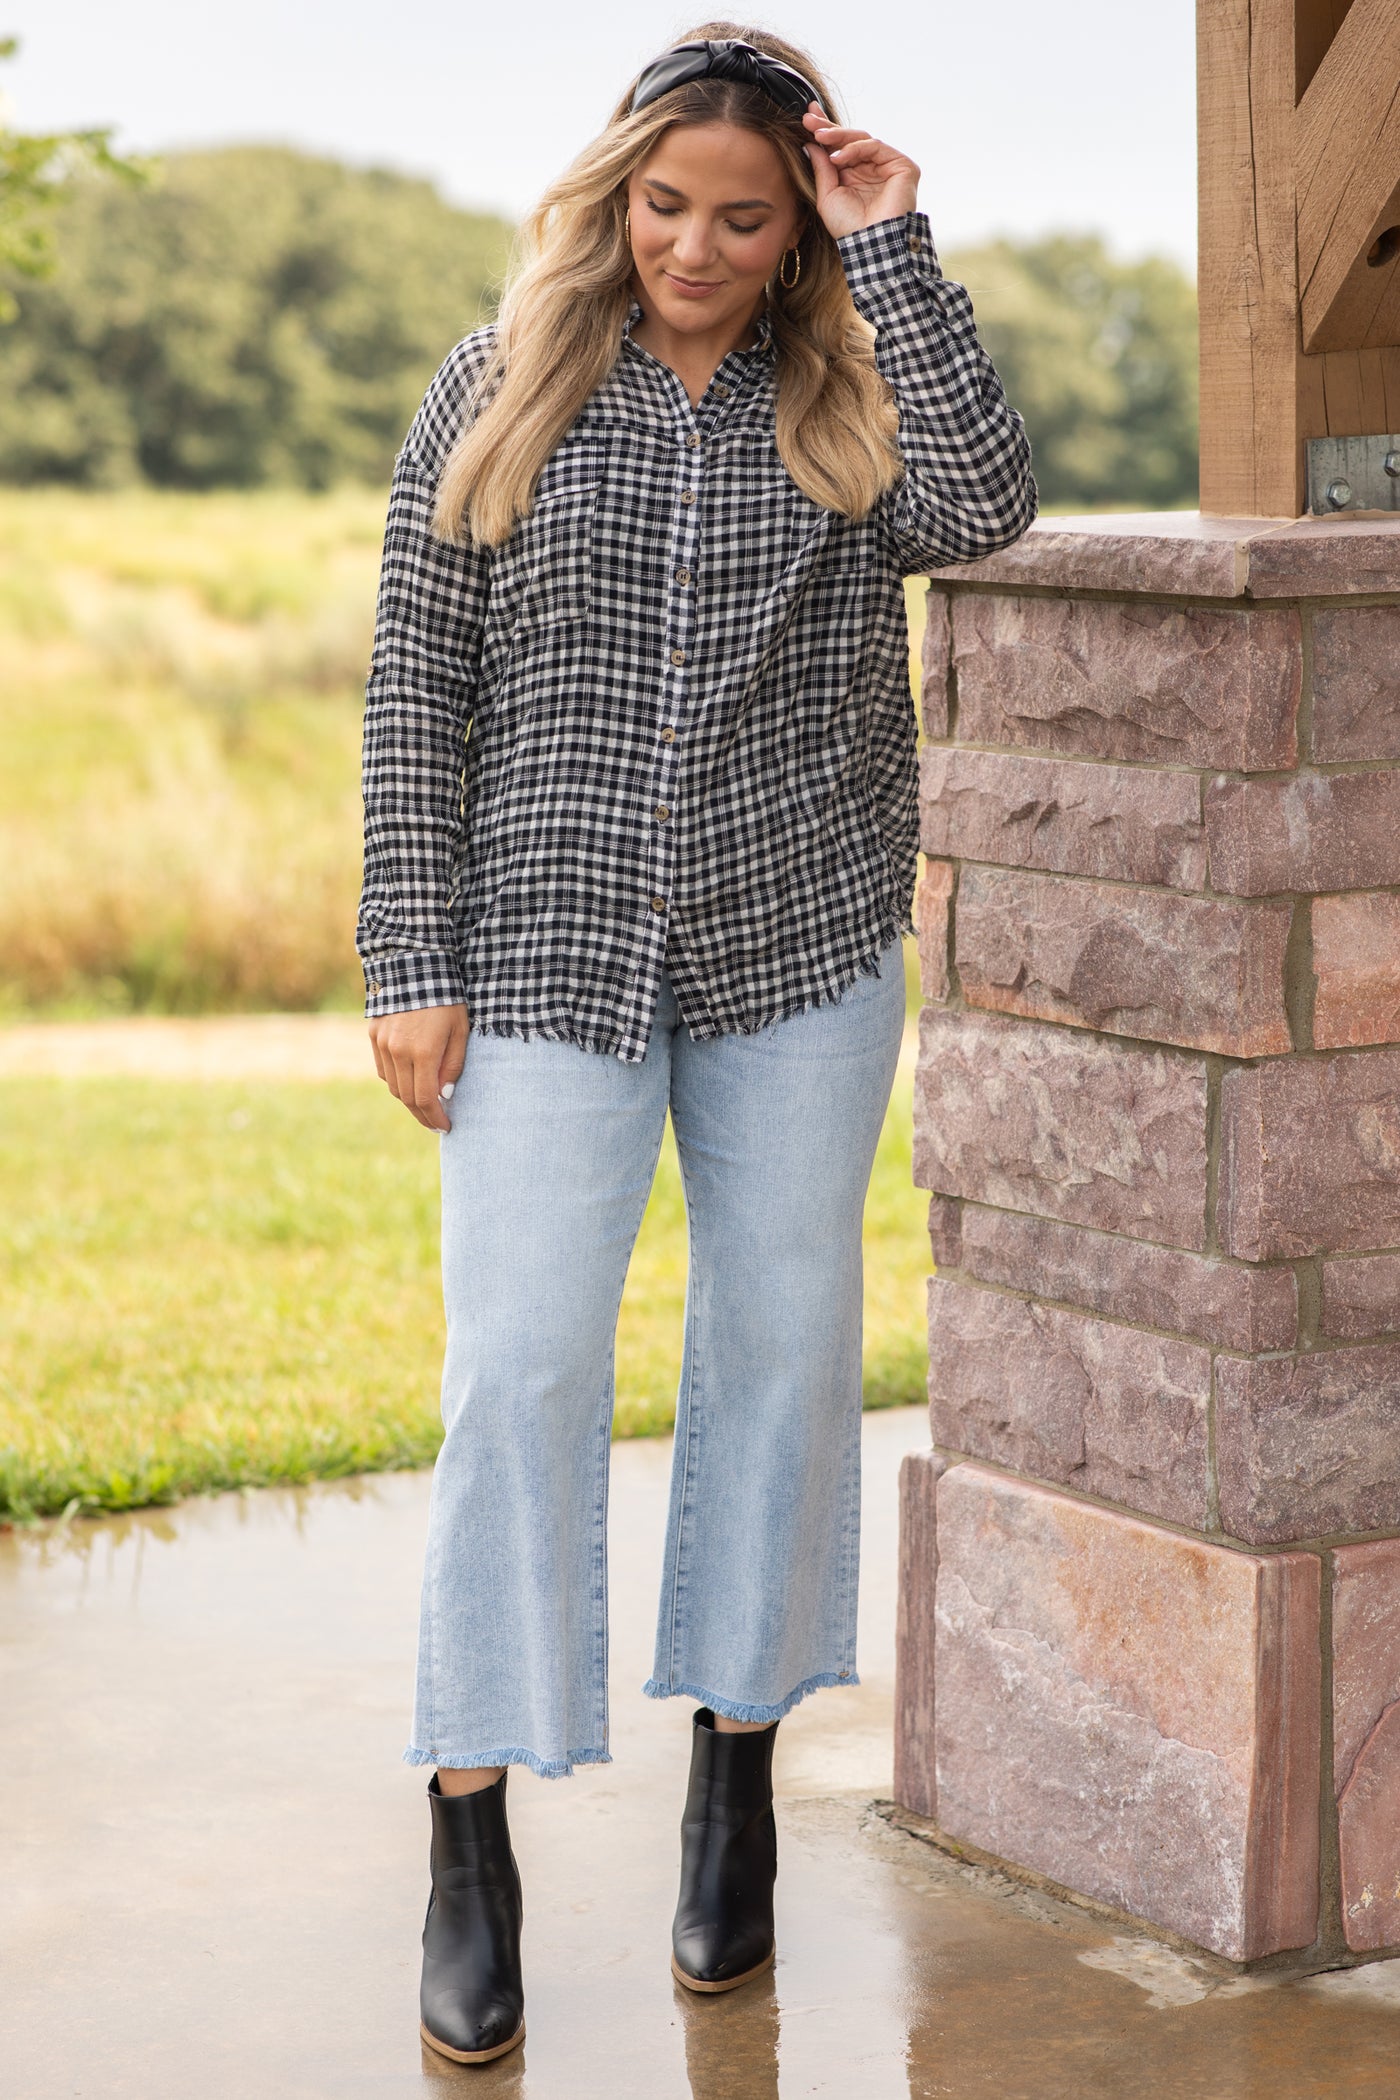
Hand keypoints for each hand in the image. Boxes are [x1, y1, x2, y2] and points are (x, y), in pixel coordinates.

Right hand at [368, 1003, 468, 1132]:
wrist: (414, 966)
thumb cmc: (446, 998)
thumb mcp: (460, 1030)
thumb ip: (453, 1065)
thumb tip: (445, 1095)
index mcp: (422, 1052)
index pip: (425, 1099)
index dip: (435, 1118)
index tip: (446, 1127)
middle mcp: (398, 1051)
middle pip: (407, 1098)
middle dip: (423, 1115)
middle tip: (436, 1123)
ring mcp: (382, 1044)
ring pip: (393, 1086)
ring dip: (409, 1100)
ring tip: (426, 1105)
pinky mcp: (374, 1036)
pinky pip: (383, 1070)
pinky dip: (396, 1081)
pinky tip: (410, 1082)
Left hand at [803, 104, 919, 239]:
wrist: (871, 244)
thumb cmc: (849, 228)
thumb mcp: (827, 196)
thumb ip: (821, 169)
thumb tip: (810, 143)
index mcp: (856, 176)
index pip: (840, 148)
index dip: (825, 132)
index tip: (806, 119)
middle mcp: (872, 169)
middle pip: (850, 140)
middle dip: (828, 128)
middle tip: (808, 119)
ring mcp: (888, 166)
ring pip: (862, 139)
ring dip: (838, 135)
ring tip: (818, 136)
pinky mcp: (902, 166)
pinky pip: (875, 146)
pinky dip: (854, 148)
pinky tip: (837, 158)